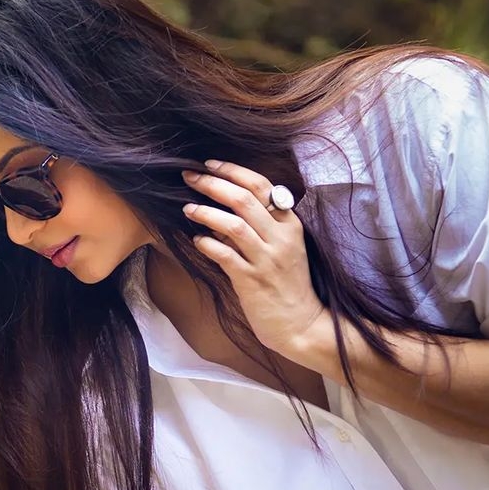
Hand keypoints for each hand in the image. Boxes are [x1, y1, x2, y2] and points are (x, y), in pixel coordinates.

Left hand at [180, 159, 327, 357]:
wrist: (301, 324)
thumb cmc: (289, 286)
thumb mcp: (284, 249)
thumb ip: (262, 227)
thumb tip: (227, 207)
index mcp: (290, 225)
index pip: (261, 186)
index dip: (233, 171)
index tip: (209, 164)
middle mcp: (280, 238)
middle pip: (244, 199)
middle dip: (213, 184)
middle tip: (189, 177)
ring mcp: (267, 260)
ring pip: (234, 224)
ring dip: (206, 212)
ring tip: (187, 208)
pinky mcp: (252, 282)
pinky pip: (225, 256)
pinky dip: (208, 244)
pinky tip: (196, 241)